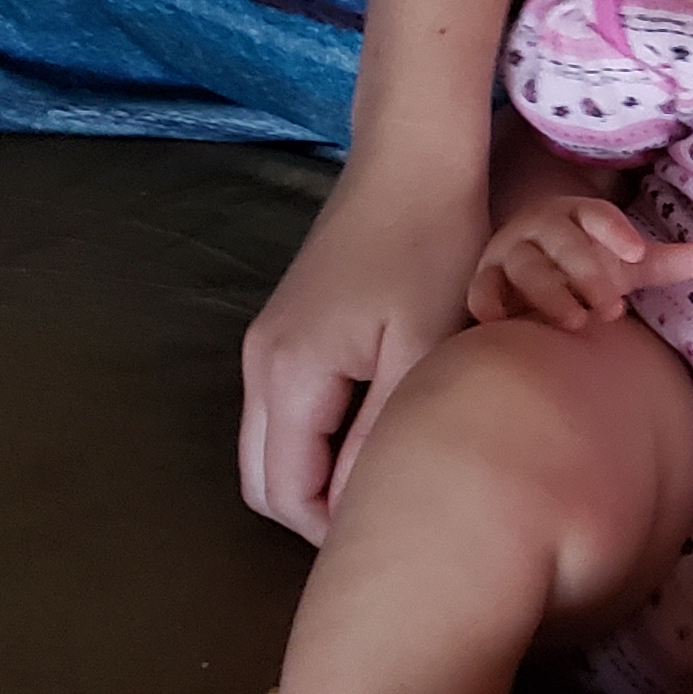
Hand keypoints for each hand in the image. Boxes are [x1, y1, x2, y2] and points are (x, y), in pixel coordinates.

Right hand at [239, 167, 490, 543]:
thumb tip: (367, 504)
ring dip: (318, 475)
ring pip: (272, 447)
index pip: (286, 495)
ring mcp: (267, 345)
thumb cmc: (432, 248)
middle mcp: (260, 365)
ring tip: (390, 476)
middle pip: (263, 481)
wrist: (412, 161)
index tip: (397, 532)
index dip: (336, 529)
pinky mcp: (286, 329)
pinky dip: (318, 440)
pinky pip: (287, 412)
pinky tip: (378, 431)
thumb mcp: (425, 347)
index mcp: (289, 375)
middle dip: (318, 513)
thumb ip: (386, 431)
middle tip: (392, 516)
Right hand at [465, 196, 692, 332]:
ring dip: (549, 293)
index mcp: (578, 215)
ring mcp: (509, 252)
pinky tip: (505, 324)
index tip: (637, 253)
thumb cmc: (584, 265)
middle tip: (613, 309)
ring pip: (525, 266)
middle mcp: (541, 228)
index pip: (597, 214)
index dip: (616, 230)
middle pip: (562, 242)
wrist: (528, 273)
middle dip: (587, 273)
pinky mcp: (484, 279)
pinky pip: (481, 289)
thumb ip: (663, 262)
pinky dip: (489, 304)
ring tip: (576, 322)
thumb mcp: (624, 264)